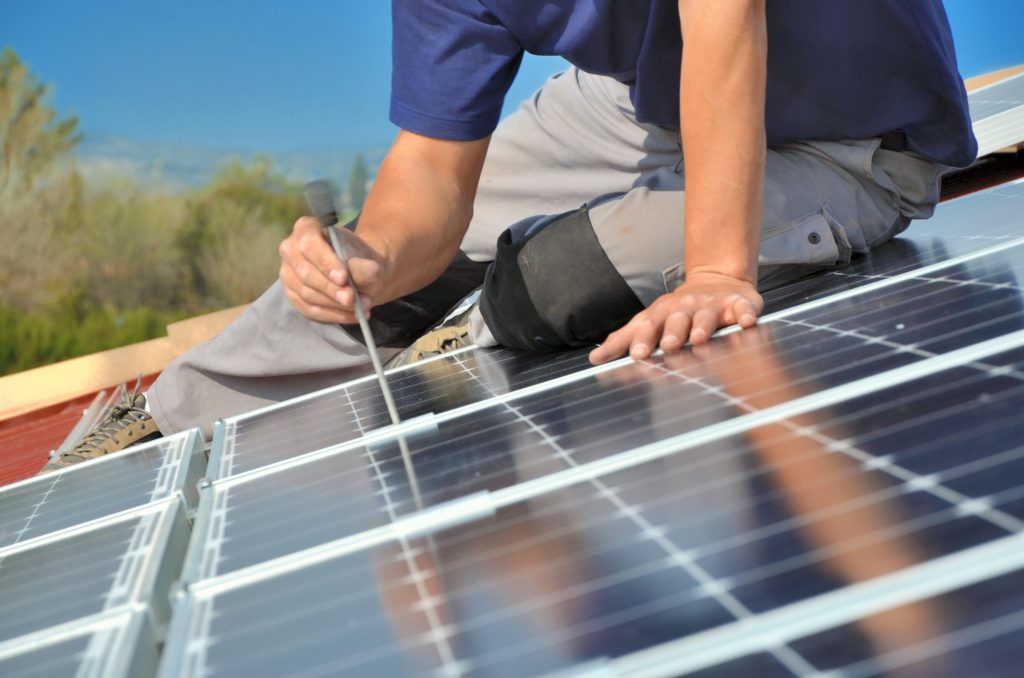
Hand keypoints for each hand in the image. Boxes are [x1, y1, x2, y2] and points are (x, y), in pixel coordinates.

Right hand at [278, 216, 386, 323]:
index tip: (343, 278)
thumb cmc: (361, 260)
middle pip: (306, 273)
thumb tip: (369, 272)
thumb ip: (365, 266)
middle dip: (331, 289)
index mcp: (306, 228)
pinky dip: (333, 315)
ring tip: (362, 307)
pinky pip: (309, 310)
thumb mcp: (368, 258)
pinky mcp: (293, 295)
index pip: (309, 245)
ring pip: (307, 294)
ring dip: (335, 305)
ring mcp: (288, 274)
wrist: (360, 273)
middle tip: (353, 299)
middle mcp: (290, 249)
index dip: (325, 263)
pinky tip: (353, 316)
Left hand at [589, 271, 762, 363]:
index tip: (637, 354)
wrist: (717, 281)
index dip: (643, 339)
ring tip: (700, 338)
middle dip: (672, 333)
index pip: (649, 326)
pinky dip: (744, 315)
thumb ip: (623, 340)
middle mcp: (686, 308)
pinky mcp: (738, 304)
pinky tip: (746, 323)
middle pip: (677, 321)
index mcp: (662, 314)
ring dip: (702, 326)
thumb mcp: (649, 321)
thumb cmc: (679, 310)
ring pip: (706, 316)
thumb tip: (594, 359)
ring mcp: (712, 306)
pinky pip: (743, 309)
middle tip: (668, 346)